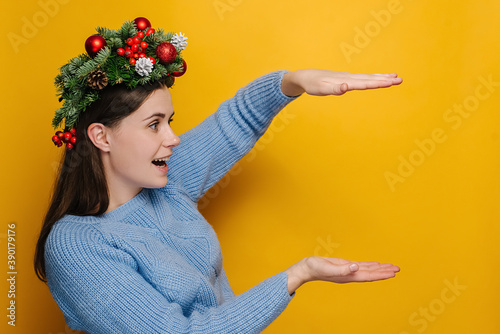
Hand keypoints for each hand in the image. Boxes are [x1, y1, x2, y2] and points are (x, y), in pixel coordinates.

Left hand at [281, 69, 402, 96]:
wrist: (306, 77)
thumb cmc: (313, 84)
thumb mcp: (321, 89)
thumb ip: (334, 89)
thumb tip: (346, 87)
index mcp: (346, 81)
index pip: (365, 83)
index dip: (378, 83)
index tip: (391, 82)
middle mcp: (350, 78)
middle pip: (370, 79)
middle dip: (385, 80)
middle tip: (401, 80)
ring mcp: (349, 77)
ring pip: (369, 78)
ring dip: (382, 78)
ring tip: (396, 77)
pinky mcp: (347, 79)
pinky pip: (364, 78)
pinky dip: (374, 78)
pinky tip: (379, 78)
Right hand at [285, 256, 399, 294]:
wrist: (306, 268)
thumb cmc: (315, 268)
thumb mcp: (328, 267)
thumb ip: (342, 268)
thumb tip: (356, 267)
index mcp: (348, 276)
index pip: (368, 276)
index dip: (381, 274)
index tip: (392, 273)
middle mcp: (351, 274)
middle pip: (371, 274)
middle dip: (384, 271)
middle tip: (397, 269)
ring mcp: (348, 271)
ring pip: (367, 270)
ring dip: (379, 268)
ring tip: (390, 266)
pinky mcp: (344, 265)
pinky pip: (360, 266)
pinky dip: (369, 265)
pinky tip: (375, 263)